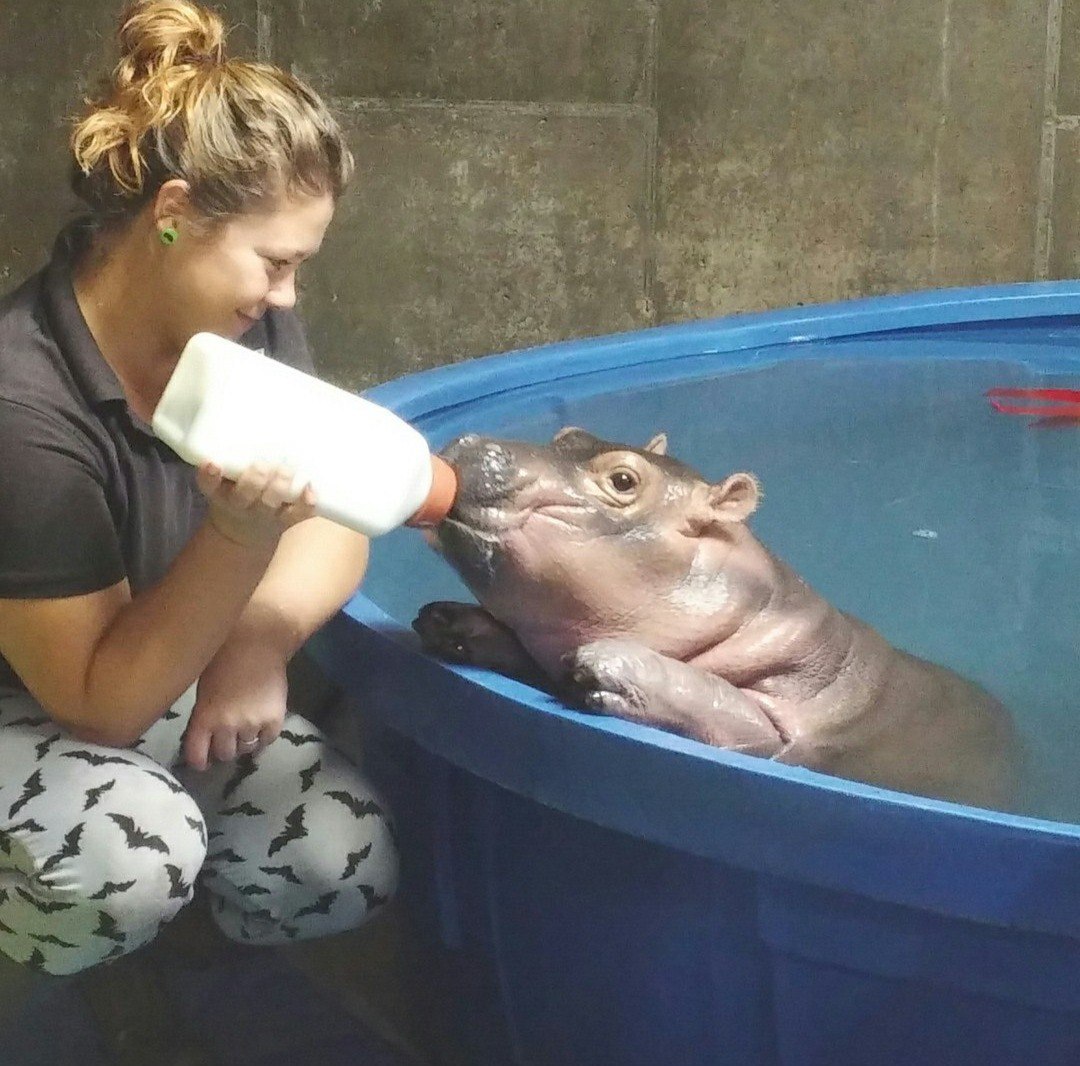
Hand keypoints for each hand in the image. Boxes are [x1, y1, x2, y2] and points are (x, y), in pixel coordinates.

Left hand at [183, 641, 288, 769]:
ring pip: (246, 749)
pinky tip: (260, 725)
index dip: (199, 761)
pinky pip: (267, 741)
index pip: (197, 755)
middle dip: (224, 748)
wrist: (258, 642)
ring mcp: (252, 724)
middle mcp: (227, 726)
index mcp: (204, 717)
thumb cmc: (223, 658)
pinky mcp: (274, 720)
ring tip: (245, 728)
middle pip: (224, 754)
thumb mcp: (203, 689)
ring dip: (244, 741)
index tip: (202, 761)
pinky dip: (262, 737)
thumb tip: (204, 736)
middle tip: (227, 738)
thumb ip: (203, 715)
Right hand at [197, 462, 315, 551]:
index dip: (209, 475)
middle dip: (254, 479)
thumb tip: (249, 423)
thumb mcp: (224, 481)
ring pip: (269, 504)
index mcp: (219, 493)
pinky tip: (310, 488)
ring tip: (286, 471)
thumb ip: (232, 459)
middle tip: (262, 465)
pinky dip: (305, 503)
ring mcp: (264, 514)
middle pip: (243, 495)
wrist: (244, 529)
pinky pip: (296, 515)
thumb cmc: (236, 493)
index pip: (208, 485)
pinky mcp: (285, 520)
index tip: (212, 463)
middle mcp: (240, 505)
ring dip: (279, 487)